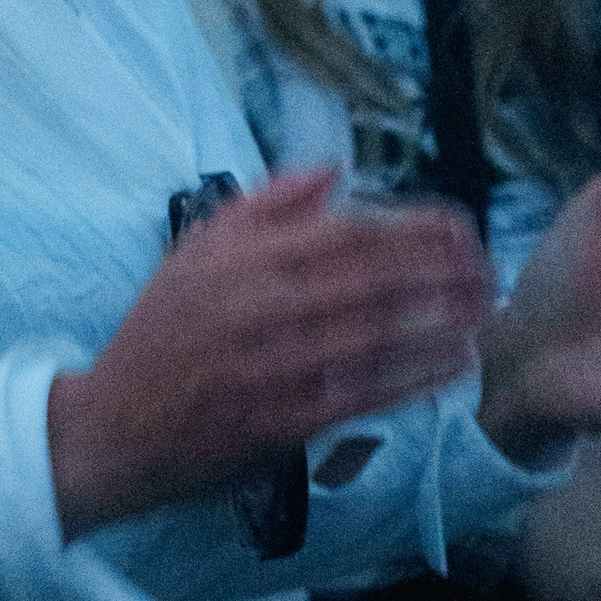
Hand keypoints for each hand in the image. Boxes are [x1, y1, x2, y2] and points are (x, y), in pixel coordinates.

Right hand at [46, 168, 491, 540]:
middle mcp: (259, 307)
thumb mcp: (193, 253)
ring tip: (485, 306)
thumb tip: (333, 170)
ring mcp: (274, 367)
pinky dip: (414, 376)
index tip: (457, 225)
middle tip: (488, 265)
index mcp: (239, 259)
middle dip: (440, 269)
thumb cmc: (159, 337)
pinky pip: (364, 393)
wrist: (112, 430)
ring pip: (375, 334)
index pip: (344, 231)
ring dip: (439, 318)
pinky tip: (452, 362)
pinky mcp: (284, 422)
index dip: (411, 225)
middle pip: (371, 278)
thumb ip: (263, 206)